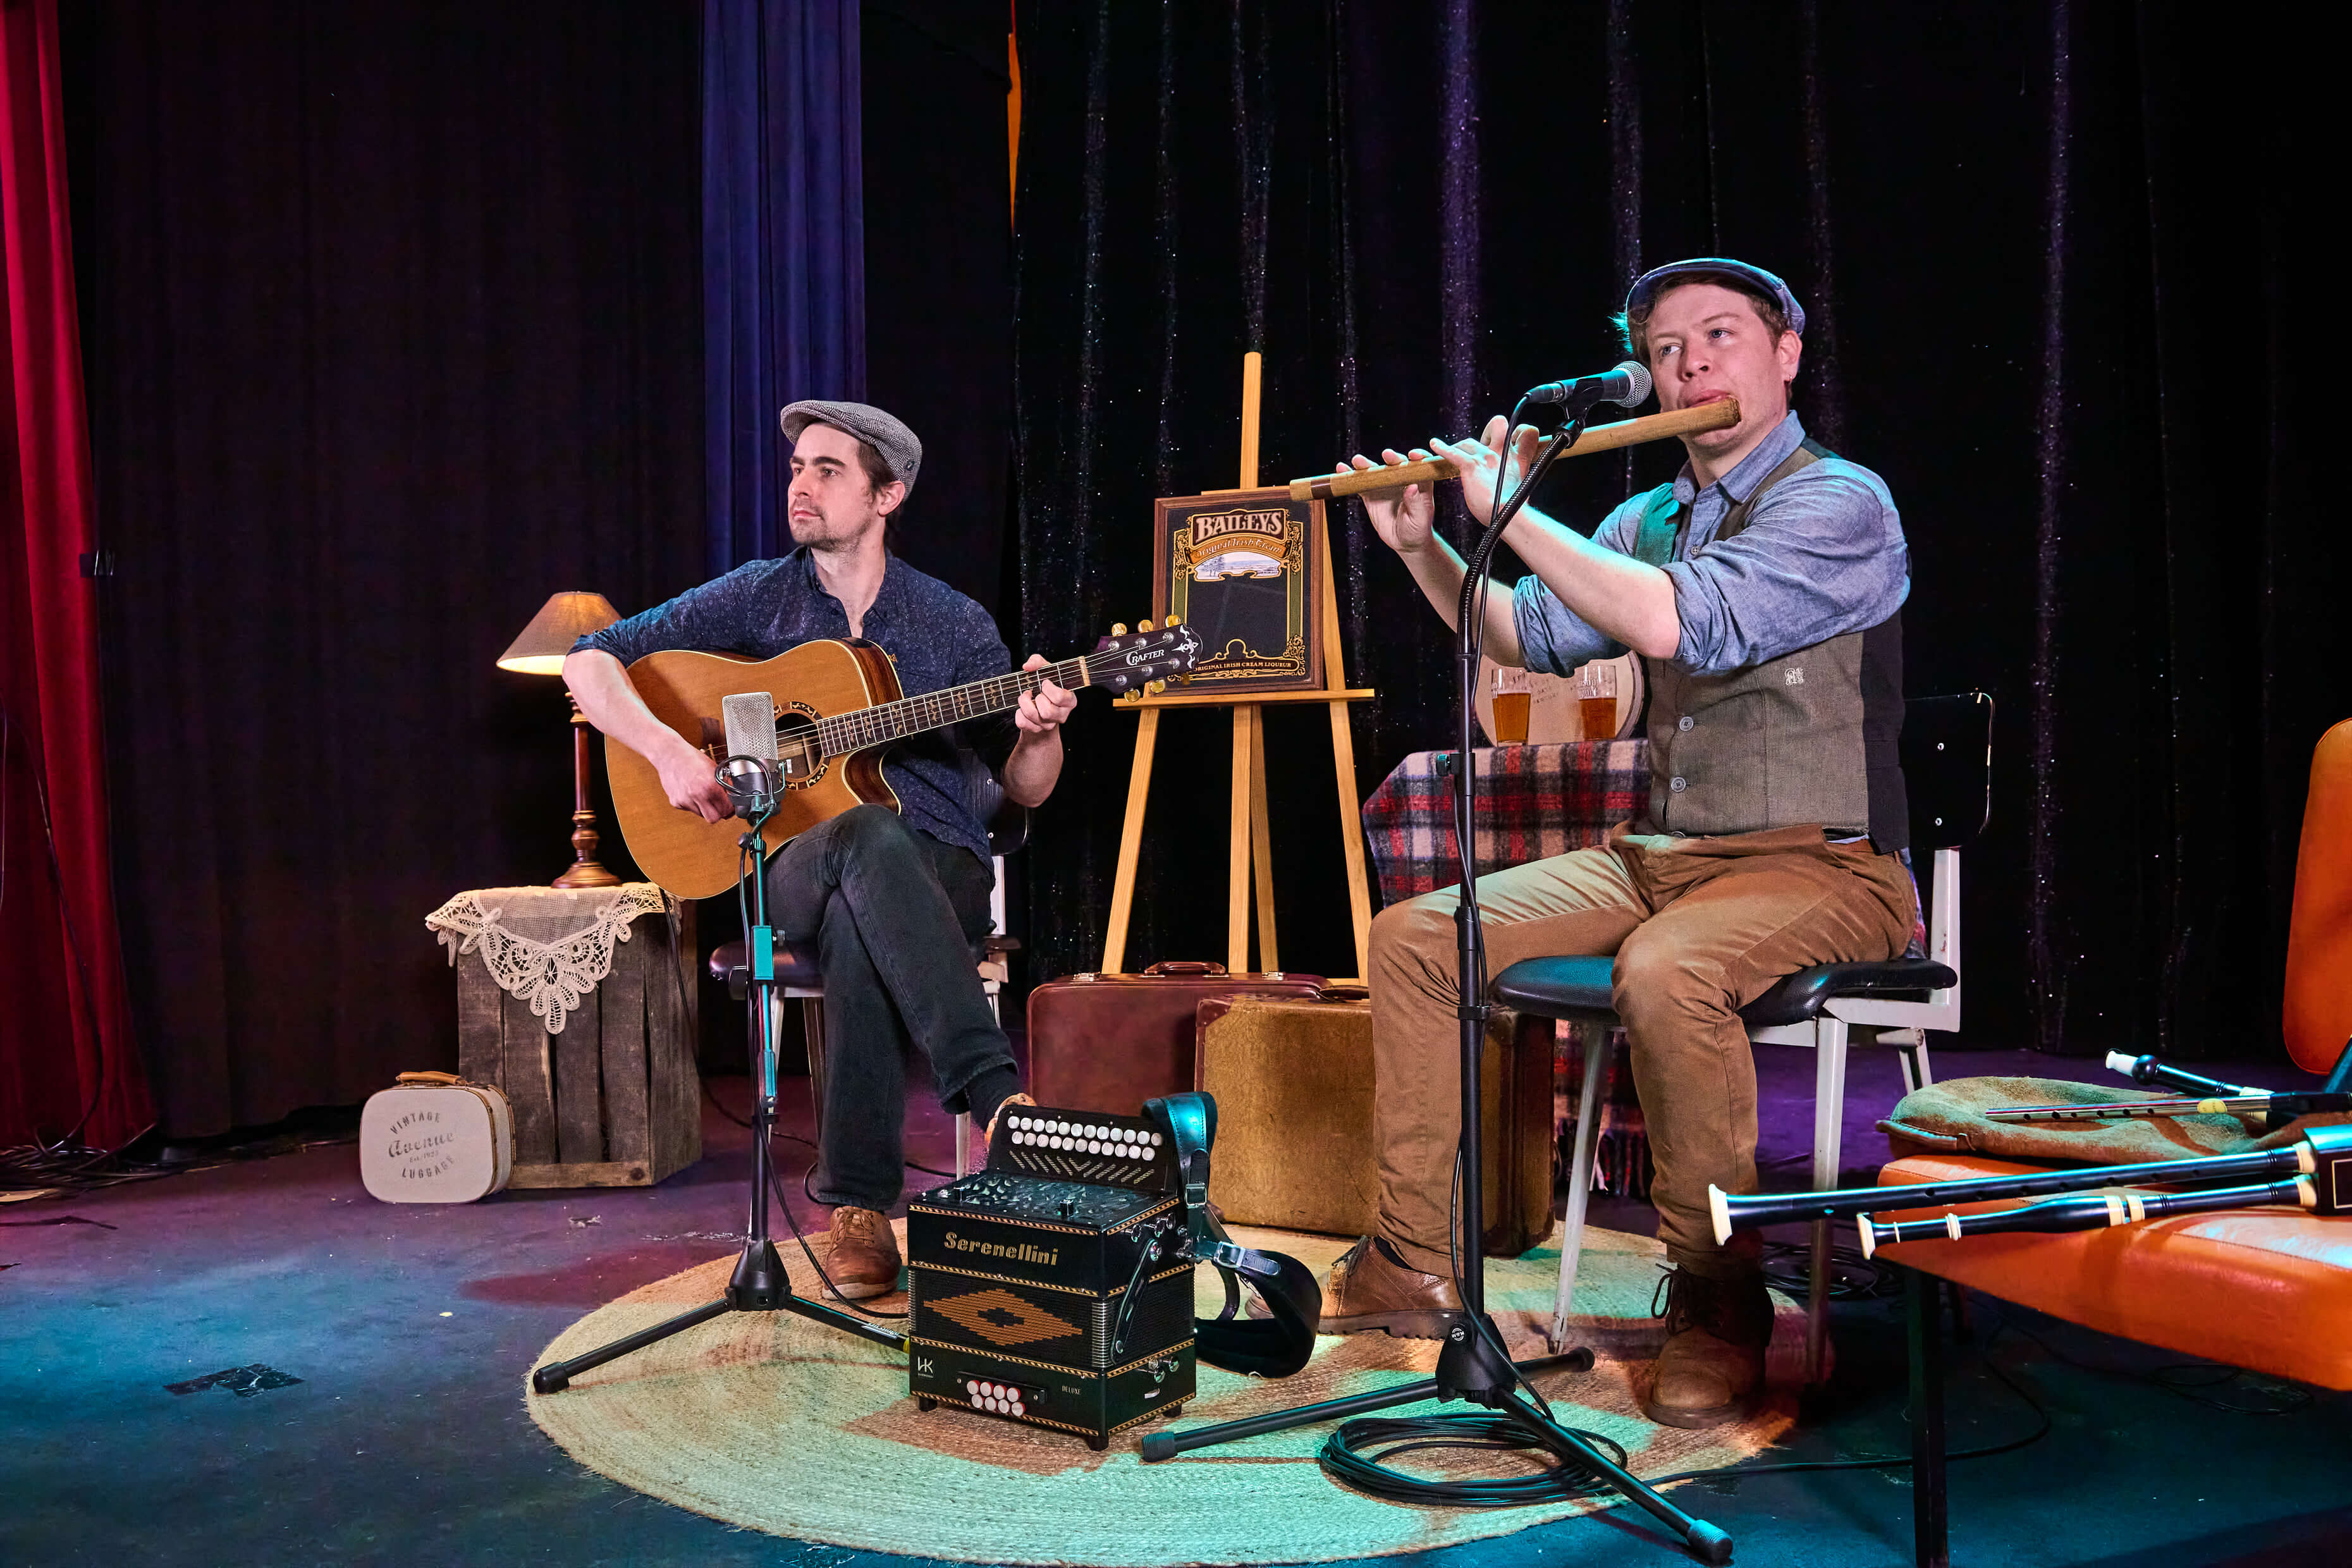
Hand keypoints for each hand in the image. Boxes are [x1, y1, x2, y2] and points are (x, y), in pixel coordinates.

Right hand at [655, 736, 732, 823]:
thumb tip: (732, 797)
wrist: (670, 754)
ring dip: (705, 808)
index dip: (731, 808)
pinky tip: (692, 792)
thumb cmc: (691, 758)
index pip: (726, 809)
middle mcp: (697, 795)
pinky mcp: (675, 803)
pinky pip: (690, 810)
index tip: (730, 805)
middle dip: (719, 813)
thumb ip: (723, 785)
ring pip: (702, 815)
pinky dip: (694, 804)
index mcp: (710, 786)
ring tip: (703, 794)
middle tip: (720, 805)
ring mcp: (685, 800)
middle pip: (714, 819)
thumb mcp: (714, 769)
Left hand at [1013, 654, 1075, 736]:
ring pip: (1033, 716)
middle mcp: (1062, 715)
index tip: (1044, 683)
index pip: (1059, 697)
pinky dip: (1018, 713)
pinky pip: (1022, 723)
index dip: (1048, 688)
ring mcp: (1049, 725)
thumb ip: (1037, 662)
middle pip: (1047, 711)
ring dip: (1024, 703)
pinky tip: (1023, 708)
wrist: (1040, 705)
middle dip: (1037, 698)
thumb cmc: (1045, 686)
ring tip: (1027, 697)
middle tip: (1035, 692)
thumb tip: (1027, 667)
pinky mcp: (1036, 730)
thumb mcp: (1045, 670)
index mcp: (1069, 701)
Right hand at [1336, 448, 1437, 555]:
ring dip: (1366, 464)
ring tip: (1357, 460)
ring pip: (1375, 471)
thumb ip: (1416, 503)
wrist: (1404, 542)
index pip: (1420, 465)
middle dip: (1392, 458)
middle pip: (1396, 464)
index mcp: (1419, 483)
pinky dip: (1351, 476)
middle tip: (1387, 455)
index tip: (1413, 455)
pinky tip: (1342, 469)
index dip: (1418, 457)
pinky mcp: (1371, 494)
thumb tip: (1411, 487)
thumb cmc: (1418, 530)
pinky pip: (1360, 483)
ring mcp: (1385, 486)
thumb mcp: (1420, 519)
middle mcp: (1402, 480)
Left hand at [1427, 414, 1542, 527]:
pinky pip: (1453, 453)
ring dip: (1460, 447)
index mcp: (1518, 459)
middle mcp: (1503, 454)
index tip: (1511, 441)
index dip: (1519, 433)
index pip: (1527, 432)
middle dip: (1490, 430)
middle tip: (1483, 444)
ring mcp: (1487, 458)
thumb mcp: (1522, 488)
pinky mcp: (1471, 465)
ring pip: (1469, 442)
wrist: (1509, 517)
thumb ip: (1515, 478)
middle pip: (1498, 424)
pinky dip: (1442, 448)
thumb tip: (1511, 484)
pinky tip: (1435, 445)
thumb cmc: (1513, 509)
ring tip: (1453, 453)